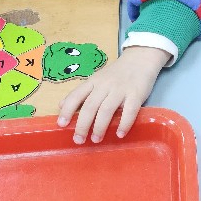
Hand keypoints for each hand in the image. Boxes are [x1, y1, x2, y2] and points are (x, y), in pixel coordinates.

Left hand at [56, 45, 170, 143]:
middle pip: (90, 106)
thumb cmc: (116, 73)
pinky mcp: (136, 94)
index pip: (76, 96)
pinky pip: (129, 111)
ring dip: (100, 127)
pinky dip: (124, 124)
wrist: (140, 59)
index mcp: (93, 82)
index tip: (61, 125)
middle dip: (83, 125)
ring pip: (107, 109)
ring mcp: (121, 89)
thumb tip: (61, 106)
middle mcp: (105, 85)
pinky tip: (119, 134)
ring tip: (96, 139)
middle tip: (78, 140)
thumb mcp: (96, 79)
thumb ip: (80, 93)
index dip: (67, 110)